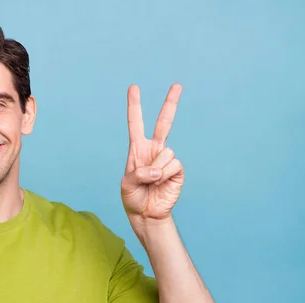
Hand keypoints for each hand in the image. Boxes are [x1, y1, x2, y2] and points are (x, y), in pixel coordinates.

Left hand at [121, 83, 184, 224]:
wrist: (147, 214)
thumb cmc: (133, 198)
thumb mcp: (126, 185)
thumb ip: (138, 174)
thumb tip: (157, 170)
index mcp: (138, 149)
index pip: (135, 123)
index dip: (134, 106)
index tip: (133, 87)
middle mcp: (154, 150)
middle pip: (164, 122)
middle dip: (171, 103)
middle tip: (177, 85)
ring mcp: (166, 159)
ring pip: (166, 152)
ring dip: (156, 169)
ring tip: (151, 181)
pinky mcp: (177, 170)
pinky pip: (173, 164)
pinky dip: (164, 174)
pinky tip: (161, 183)